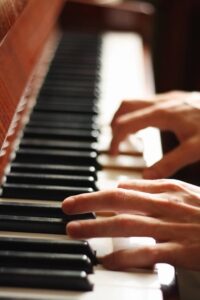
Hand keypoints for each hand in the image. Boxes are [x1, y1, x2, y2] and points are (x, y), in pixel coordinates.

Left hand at [62, 179, 199, 270]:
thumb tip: (124, 183)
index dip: (97, 194)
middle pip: (120, 202)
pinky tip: (108, 261)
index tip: (78, 200)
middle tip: (66, 208)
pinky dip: (126, 257)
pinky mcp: (182, 251)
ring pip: (128, 225)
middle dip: (90, 203)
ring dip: (98, 227)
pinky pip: (148, 253)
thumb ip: (153, 185)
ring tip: (75, 231)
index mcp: (166, 191)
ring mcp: (172, 228)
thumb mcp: (182, 190)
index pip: (123, 189)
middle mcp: (165, 206)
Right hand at [110, 91, 199, 178]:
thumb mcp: (194, 150)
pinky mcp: (174, 99)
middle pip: (124, 107)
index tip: (112, 155)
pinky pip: (147, 104)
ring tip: (129, 139)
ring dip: (125, 118)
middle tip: (116, 145)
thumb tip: (145, 178)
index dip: (114, 140)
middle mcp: (161, 102)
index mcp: (162, 114)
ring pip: (135, 102)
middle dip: (115, 125)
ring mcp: (167, 98)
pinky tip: (147, 129)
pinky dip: (138, 116)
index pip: (125, 124)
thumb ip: (168, 163)